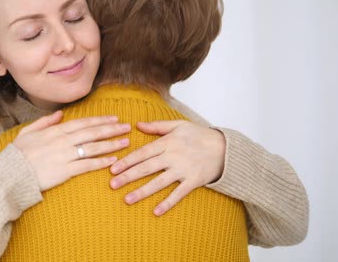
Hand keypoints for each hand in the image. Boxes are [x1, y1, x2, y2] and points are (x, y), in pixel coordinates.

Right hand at [15, 111, 130, 190]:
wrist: (9, 175)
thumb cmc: (16, 155)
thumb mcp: (27, 132)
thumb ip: (44, 122)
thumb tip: (59, 114)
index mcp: (54, 131)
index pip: (82, 123)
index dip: (100, 120)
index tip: (114, 118)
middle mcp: (62, 141)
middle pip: (92, 133)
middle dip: (111, 129)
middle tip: (127, 127)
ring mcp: (64, 156)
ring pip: (93, 148)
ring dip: (111, 144)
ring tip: (125, 142)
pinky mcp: (65, 171)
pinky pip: (87, 165)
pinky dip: (101, 162)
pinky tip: (113, 160)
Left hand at [109, 120, 225, 215]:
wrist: (226, 148)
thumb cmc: (200, 134)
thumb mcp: (178, 125)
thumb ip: (157, 126)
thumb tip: (136, 125)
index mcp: (167, 142)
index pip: (142, 152)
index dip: (127, 160)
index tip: (112, 168)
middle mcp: (173, 157)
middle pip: (146, 168)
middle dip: (128, 176)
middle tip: (112, 184)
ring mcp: (183, 170)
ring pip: (159, 182)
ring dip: (142, 191)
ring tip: (127, 199)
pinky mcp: (193, 181)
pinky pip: (179, 194)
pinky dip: (168, 203)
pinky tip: (156, 212)